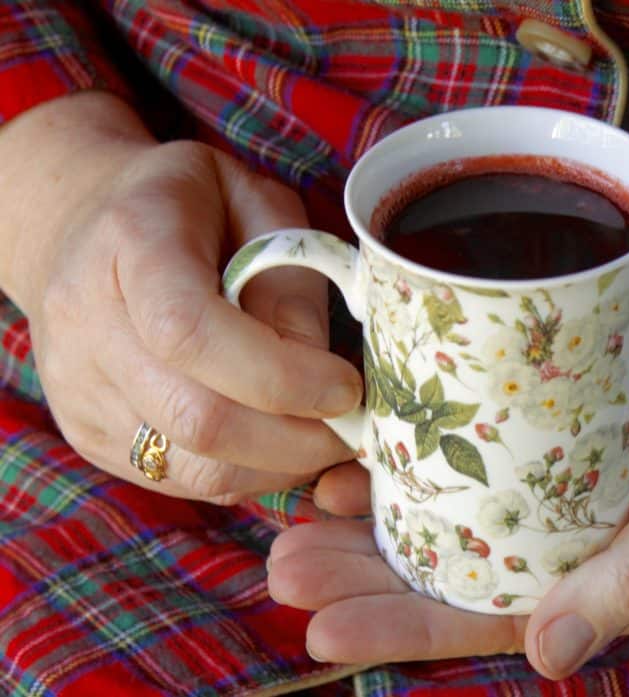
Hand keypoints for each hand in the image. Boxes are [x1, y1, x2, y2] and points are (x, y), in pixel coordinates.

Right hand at [0, 93, 363, 502]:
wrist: (86, 224)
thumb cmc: (196, 209)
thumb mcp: (262, 208)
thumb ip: (294, 281)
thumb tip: (321, 375)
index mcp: (131, 240)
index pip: (192, 333)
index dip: (282, 377)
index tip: (347, 387)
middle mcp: (85, 319)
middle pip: (196, 418)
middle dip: (298, 440)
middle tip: (355, 430)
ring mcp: (75, 386)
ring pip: (191, 469)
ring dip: (279, 468)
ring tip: (325, 439)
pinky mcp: (86, 433)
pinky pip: (178, 481)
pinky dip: (246, 475)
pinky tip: (280, 446)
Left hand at [266, 220, 628, 675]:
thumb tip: (548, 654)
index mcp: (625, 575)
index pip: (498, 618)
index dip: (408, 627)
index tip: (320, 623)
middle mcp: (586, 530)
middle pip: (457, 567)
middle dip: (368, 573)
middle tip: (280, 564)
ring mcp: (569, 467)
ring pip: (455, 508)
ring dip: (377, 516)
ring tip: (293, 518)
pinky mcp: (560, 407)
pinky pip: (476, 438)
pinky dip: (420, 448)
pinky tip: (358, 450)